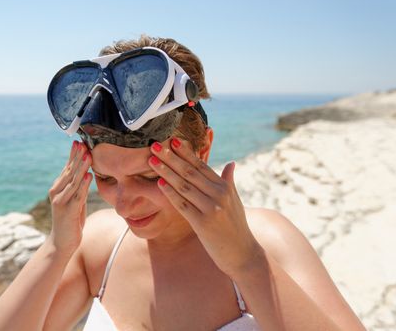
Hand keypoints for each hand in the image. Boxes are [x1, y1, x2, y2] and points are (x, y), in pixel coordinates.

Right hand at [47, 140, 91, 255]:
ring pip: (73, 181)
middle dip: (77, 157)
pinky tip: (89, 176)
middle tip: (83, 143)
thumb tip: (86, 173)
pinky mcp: (67, 210)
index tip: (78, 142)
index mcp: (58, 188)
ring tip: (88, 155)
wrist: (62, 242)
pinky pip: (77, 195)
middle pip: (69, 171)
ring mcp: (61, 201)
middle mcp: (57, 192)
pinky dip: (84, 185)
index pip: (67, 168)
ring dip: (81, 167)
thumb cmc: (71, 221)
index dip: (73, 155)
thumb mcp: (76, 201)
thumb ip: (79, 188)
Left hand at [148, 138, 262, 276]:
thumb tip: (231, 163)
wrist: (243, 254)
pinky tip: (160, 183)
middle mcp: (219, 195)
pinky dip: (170, 193)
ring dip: (166, 172)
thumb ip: (229, 181)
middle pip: (190, 172)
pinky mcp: (203, 224)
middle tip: (155, 145)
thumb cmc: (236, 227)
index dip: (185, 152)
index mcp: (225, 187)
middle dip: (171, 158)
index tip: (172, 141)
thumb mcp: (235, 201)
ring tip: (152, 160)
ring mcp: (212, 209)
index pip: (202, 165)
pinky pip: (183, 205)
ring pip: (184, 186)